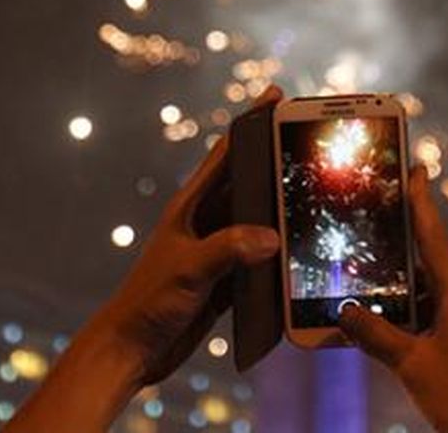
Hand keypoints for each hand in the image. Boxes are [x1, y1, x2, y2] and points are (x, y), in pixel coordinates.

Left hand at [6, 88, 282, 432]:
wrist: (132, 350)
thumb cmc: (148, 303)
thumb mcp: (188, 269)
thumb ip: (227, 249)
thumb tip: (271, 237)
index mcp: (190, 208)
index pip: (225, 155)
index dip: (250, 124)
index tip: (273, 96)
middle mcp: (204, 224)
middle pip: (247, 183)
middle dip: (275, 161)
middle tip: (306, 138)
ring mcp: (215, 251)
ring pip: (256, 221)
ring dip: (281, 210)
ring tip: (315, 194)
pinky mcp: (224, 280)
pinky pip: (258, 259)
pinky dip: (278, 255)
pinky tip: (301, 252)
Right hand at [340, 165, 447, 432]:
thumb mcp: (414, 366)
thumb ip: (377, 337)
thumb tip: (345, 314)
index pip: (434, 237)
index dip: (420, 202)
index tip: (415, 168)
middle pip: (429, 266)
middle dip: (399, 254)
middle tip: (371, 232)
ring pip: (434, 298)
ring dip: (404, 295)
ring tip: (368, 290)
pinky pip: (442, 321)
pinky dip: (416, 319)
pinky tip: (393, 332)